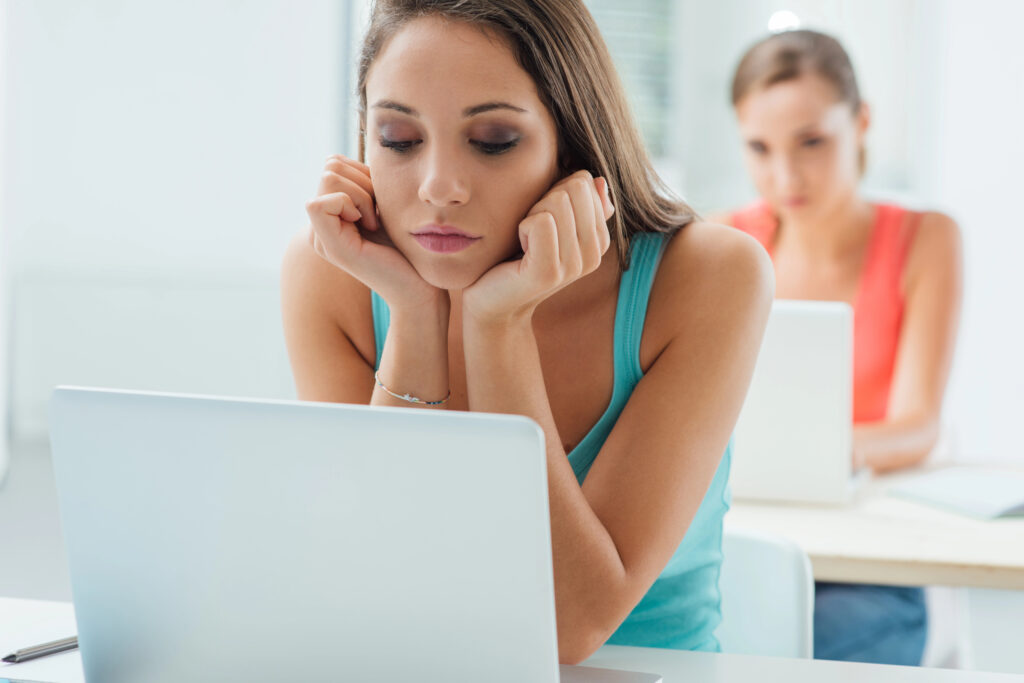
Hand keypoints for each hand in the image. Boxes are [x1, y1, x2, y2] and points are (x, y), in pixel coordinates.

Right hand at [305, 155, 443, 310]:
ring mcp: (321, 238)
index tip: (381, 202)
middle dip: (362, 181)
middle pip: (329, 167)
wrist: (421, 287)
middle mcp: (319, 227)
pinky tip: (371, 226)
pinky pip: (321, 203)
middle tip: (379, 212)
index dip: (362, 172)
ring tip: (376, 221)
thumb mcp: (383, 205)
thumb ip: (363, 184)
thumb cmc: (409, 247)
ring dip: (361, 193)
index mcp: (330, 216)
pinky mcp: (330, 247)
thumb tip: (338, 160)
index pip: (333, 164)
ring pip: (327, 178)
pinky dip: (353, 203)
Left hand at [462, 170, 614, 322]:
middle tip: (530, 231)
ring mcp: (573, 266)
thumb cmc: (515, 257)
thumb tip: (599, 181)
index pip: (586, 183)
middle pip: (575, 187)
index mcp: (598, 241)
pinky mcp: (548, 272)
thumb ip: (578, 205)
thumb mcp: (550, 226)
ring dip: (531, 213)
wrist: (491, 302)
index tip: (542, 222)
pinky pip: (540, 222)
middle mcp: (592, 255)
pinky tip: (519, 251)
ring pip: (557, 201)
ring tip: (525, 242)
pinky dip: (522, 227)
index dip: (555, 191)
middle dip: (545, 199)